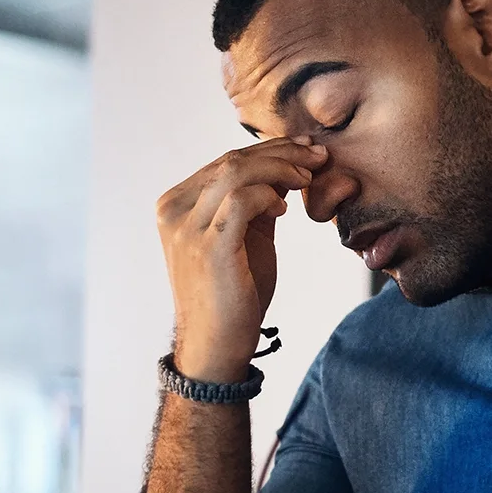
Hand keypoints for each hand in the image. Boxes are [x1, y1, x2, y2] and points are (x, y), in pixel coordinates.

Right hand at [154, 138, 326, 382]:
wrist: (216, 344)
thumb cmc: (232, 291)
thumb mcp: (246, 235)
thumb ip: (259, 200)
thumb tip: (287, 165)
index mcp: (177, 204)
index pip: (225, 160)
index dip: (269, 149)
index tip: (306, 148)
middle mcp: (174, 211)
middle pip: (231, 160)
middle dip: (281, 152)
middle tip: (317, 155)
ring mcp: (187, 229)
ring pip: (235, 172)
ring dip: (280, 168)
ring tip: (308, 178)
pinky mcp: (208, 248)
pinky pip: (240, 202)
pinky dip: (268, 196)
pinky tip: (284, 209)